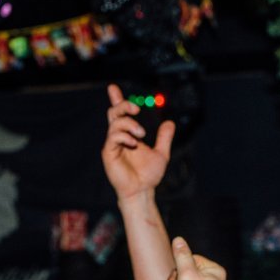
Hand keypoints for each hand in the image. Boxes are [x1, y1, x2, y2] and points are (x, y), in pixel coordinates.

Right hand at [102, 84, 175, 201]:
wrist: (142, 191)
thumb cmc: (148, 175)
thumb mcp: (161, 153)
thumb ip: (164, 138)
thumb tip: (170, 123)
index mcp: (128, 135)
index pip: (120, 114)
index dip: (116, 99)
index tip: (113, 87)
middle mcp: (118, 137)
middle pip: (114, 113)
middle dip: (124, 105)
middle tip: (137, 108)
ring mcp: (112, 145)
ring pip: (115, 123)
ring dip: (129, 124)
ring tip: (141, 134)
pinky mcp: (109, 153)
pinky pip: (113, 137)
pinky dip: (124, 136)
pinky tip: (134, 143)